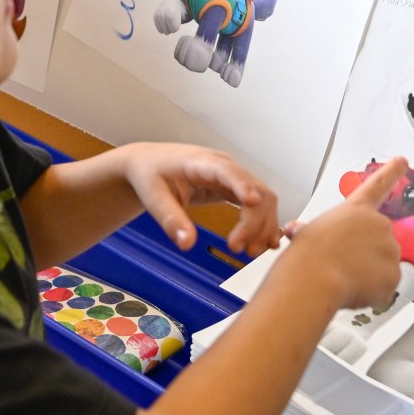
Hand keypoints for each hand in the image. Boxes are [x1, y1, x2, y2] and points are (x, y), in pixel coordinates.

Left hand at [116, 143, 280, 255]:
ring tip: (251, 252)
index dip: (242, 185)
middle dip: (253, 221)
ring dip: (263, 225)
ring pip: (263, 198)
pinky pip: (258, 204)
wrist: (148, 164)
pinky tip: (265, 243)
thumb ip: (170, 219)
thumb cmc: (150, 174)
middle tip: (237, 249)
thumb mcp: (153, 197)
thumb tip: (187, 244)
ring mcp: (232, 176)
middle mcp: (224, 166)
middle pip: (255, 189)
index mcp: (201, 162)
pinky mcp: (234, 187)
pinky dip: (263, 223)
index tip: (252, 202)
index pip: (228, 171)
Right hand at [279, 158, 406, 311]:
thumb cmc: (307, 256)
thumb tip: (298, 232)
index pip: (378, 185)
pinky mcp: (394, 274)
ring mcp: (390, 248)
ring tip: (344, 277)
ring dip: (368, 273)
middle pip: (379, 240)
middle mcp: (378, 224)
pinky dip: (373, 291)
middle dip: (366, 253)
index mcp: (356, 210)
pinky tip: (354, 290)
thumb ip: (313, 230)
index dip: (392, 172)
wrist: (315, 279)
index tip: (403, 160)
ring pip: (383, 265)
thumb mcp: (307, 232)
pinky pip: (386, 285)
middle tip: (342, 264)